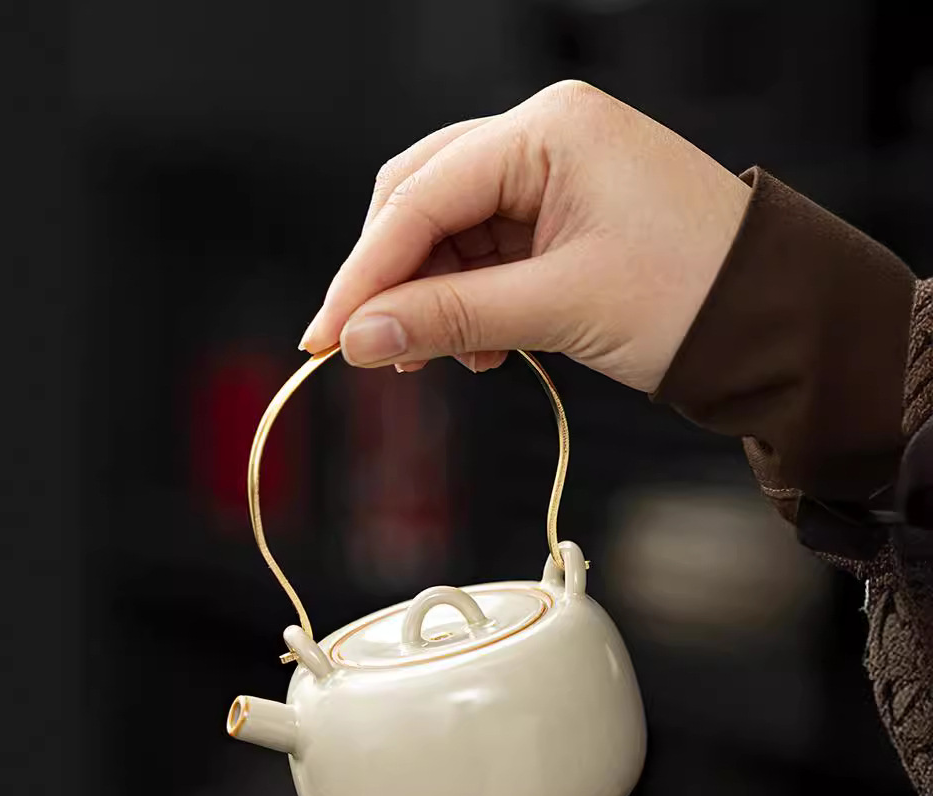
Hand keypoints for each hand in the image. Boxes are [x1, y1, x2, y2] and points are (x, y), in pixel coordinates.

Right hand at [300, 80, 750, 392]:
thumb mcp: (560, 306)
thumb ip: (450, 317)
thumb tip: (362, 335)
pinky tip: (481, 346)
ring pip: (452, 236)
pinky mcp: (562, 219)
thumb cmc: (698, 293)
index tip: (327, 334)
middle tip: (369, 347)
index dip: (365, 273)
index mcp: (549, 129)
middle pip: (424, 204)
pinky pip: (488, 257)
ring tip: (438, 357)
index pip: (421, 196)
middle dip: (393, 281)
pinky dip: (471, 304)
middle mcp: (546, 139)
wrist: (776, 319)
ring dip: (433, 300)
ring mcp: (554, 178)